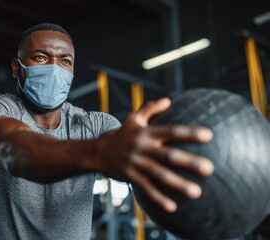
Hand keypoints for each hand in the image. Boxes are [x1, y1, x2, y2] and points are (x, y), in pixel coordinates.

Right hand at [95, 98, 213, 212]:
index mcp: (147, 133)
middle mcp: (143, 148)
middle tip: (210, 169)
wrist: (98, 151)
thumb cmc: (121, 134)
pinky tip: (173, 207)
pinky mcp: (131, 177)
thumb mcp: (133, 118)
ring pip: (160, 175)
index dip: (189, 133)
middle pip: (169, 155)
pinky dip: (158, 198)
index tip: (209, 136)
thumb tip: (168, 100)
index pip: (171, 131)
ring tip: (197, 192)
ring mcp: (136, 164)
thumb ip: (150, 108)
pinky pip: (146, 189)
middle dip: (189, 162)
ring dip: (178, 184)